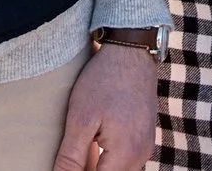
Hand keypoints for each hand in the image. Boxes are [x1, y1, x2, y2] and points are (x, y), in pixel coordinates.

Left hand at [51, 43, 157, 169]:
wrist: (131, 52)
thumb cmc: (104, 81)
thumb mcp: (80, 119)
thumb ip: (71, 157)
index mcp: (126, 155)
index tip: (65, 164)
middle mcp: (141, 156)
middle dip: (87, 170)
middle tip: (69, 157)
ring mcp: (146, 147)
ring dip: (98, 165)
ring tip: (80, 148)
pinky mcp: (145, 137)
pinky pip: (125, 160)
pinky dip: (107, 158)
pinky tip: (92, 143)